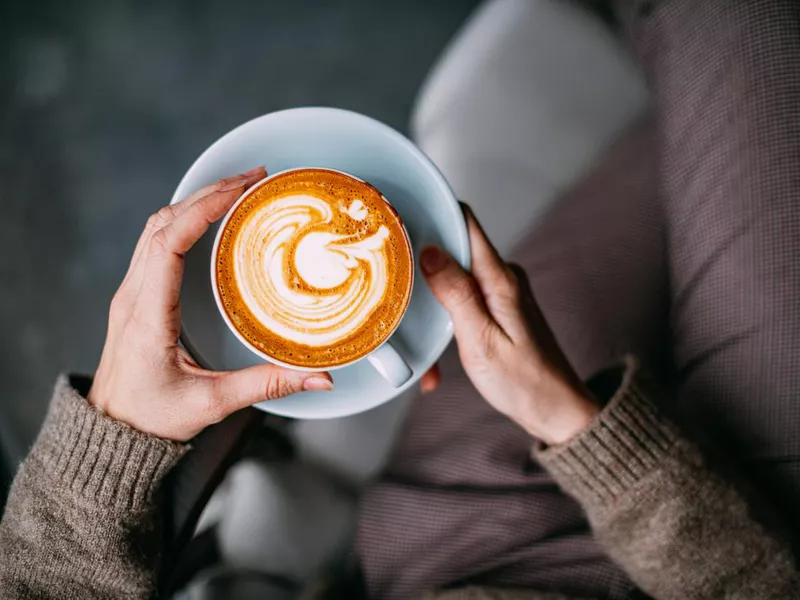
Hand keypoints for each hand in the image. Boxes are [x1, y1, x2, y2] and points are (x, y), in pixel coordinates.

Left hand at [88, 167, 333, 441]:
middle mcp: (134, 295)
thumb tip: (319, 377)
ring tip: (237, 188)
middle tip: (254, 178)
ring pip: (157, 227)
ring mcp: (131, 293)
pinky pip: (155, 242)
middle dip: (209, 193)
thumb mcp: (213, 403)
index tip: (239, 190)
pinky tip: (211, 218)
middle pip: (164, 223)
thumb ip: (267, 385)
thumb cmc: (152, 419)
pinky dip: (184, 219)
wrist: (111, 433)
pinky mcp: (137, 296)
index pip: (169, 242)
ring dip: (195, 201)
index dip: (203, 209)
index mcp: (148, 315)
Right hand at [419, 208, 598, 444]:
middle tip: (395, 292)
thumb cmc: (524, 382)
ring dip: (431, 307)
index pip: (465, 223)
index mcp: (500, 280)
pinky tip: (439, 356)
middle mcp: (503, 277)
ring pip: (452, 279)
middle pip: (453, 249)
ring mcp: (501, 291)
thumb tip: (431, 251)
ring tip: (422, 345)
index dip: (432, 213)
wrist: (556, 409)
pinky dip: (446, 323)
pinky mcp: (498, 307)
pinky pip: (463, 301)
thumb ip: (456, 294)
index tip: (399, 219)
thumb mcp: (481, 342)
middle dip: (422, 269)